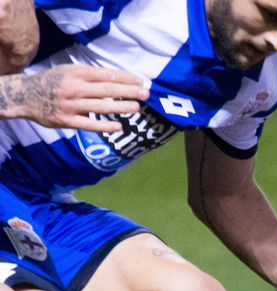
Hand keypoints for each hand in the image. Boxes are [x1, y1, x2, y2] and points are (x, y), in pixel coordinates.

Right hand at [0, 64, 148, 131]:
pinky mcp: (67, 120)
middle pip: (107, 90)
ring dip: (121, 107)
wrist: (26, 95)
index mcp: (77, 73)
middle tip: (146, 94)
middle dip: (128, 91)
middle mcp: (74, 88)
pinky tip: (118, 127)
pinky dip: (104, 126)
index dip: (125, 78)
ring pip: (101, 107)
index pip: (106, 75)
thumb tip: (120, 80)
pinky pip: (89, 124)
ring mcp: (71, 105)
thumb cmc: (54, 82)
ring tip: (137, 108)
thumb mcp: (70, 71)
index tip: (140, 81)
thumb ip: (91, 76)